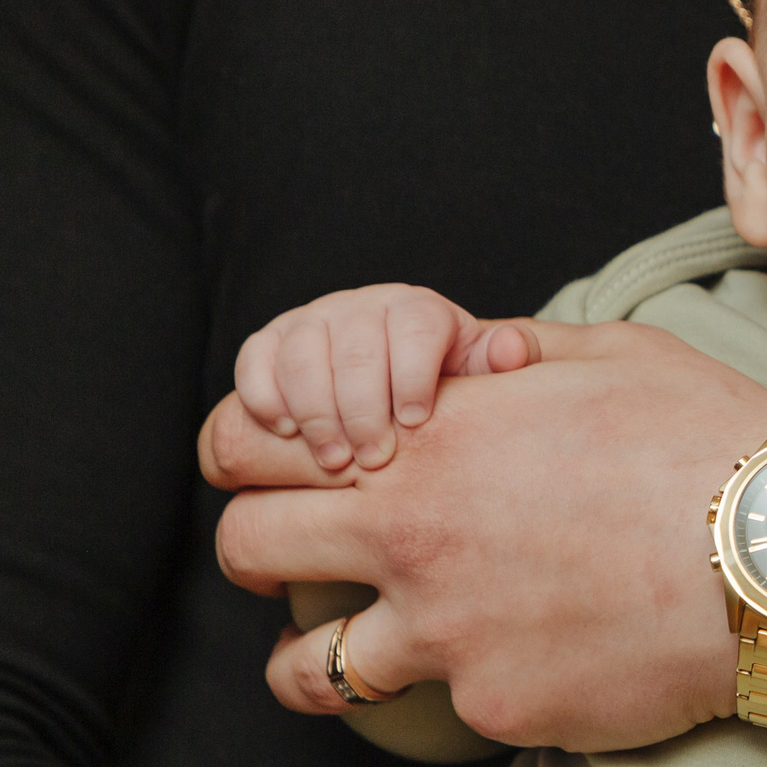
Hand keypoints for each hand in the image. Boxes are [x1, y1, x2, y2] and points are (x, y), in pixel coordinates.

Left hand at [202, 321, 766, 750]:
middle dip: (256, 548)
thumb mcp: (613, 355)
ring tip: (352, 654)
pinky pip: (445, 709)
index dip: (245, 452)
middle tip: (295, 558)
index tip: (267, 467)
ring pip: (303, 670)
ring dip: (310, 659)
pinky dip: (468, 690)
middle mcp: (415, 538)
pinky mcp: (499, 706)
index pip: (252, 442)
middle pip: (245, 549)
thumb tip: (468, 357)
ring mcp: (449, 634)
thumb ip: (512, 354)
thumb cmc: (716, 442)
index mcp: (431, 438)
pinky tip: (524, 665)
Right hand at [233, 284, 539, 470]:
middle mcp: (362, 306)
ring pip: (302, 355)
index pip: (414, 329)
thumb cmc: (446, 386)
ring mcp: (313, 321)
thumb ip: (504, 360)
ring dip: (314, 412)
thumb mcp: (482, 374)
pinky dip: (263, 394)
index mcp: (418, 309)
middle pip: (355, 349)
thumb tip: (511, 348)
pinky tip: (285, 431)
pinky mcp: (270, 342)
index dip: (414, 376)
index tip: (417, 424)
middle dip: (363, 409)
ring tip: (334, 460)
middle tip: (374, 460)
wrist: (398, 382)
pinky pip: (255, 359)